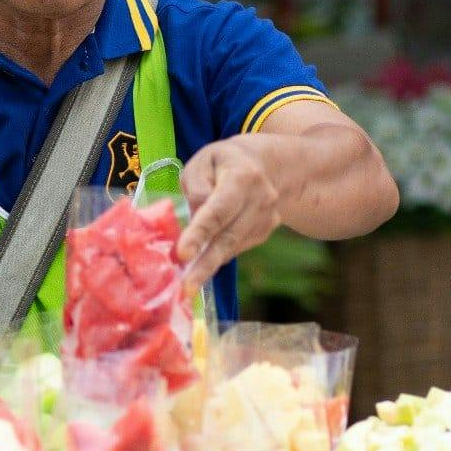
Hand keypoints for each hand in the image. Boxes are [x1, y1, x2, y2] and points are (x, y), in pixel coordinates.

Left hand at [177, 137, 281, 291]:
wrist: (264, 166)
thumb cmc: (223, 163)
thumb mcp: (202, 162)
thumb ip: (195, 187)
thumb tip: (196, 216)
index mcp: (242, 176)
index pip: (218, 209)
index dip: (200, 233)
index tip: (183, 254)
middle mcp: (261, 199)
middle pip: (229, 236)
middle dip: (205, 264)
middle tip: (186, 288)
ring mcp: (267, 217)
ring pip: (233, 247)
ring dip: (208, 265)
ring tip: (187, 283)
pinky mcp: (265, 231)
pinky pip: (237, 248)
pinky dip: (218, 256)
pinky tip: (202, 262)